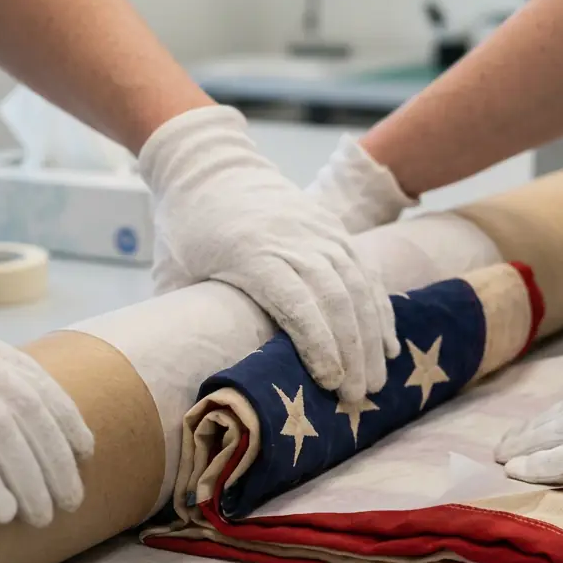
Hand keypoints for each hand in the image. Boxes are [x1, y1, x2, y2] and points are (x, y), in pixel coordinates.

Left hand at [137, 105, 397, 403]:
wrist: (208, 163)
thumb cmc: (186, 226)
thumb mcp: (173, 270)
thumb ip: (183, 318)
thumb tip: (181, 373)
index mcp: (251, 252)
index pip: (296, 303)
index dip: (318, 344)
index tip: (330, 383)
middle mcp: (293, 239)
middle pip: (335, 300)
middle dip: (352, 353)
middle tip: (359, 399)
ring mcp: (318, 231)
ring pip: (357, 287)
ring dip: (371, 338)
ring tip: (376, 382)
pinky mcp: (333, 227)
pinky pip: (365, 272)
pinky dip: (380, 310)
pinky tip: (389, 345)